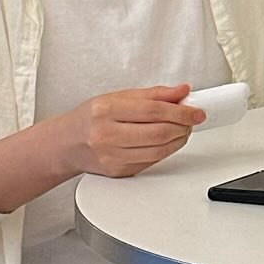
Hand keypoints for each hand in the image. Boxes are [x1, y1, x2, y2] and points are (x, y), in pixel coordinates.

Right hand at [54, 84, 204, 178]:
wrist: (67, 143)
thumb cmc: (91, 117)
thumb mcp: (118, 96)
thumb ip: (153, 94)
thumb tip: (182, 91)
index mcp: (107, 110)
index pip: (153, 110)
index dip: (180, 111)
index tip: (196, 110)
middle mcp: (107, 135)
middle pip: (158, 133)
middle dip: (183, 126)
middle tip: (193, 119)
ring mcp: (112, 157)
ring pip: (158, 151)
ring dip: (179, 139)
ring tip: (184, 128)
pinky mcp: (119, 173)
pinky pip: (152, 162)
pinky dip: (166, 150)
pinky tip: (169, 141)